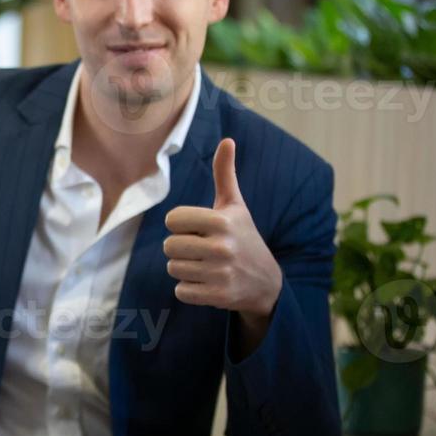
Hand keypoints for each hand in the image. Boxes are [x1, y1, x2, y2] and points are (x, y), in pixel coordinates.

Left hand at [163, 138, 281, 323]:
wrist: (266, 282)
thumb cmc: (243, 236)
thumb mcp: (235, 206)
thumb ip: (225, 174)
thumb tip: (227, 140)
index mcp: (222, 221)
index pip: (172, 220)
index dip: (180, 224)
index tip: (196, 228)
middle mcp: (222, 247)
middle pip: (169, 246)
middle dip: (180, 248)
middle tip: (201, 250)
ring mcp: (221, 273)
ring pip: (173, 268)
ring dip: (184, 268)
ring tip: (205, 266)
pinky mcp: (218, 296)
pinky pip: (180, 291)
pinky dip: (189, 289)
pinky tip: (207, 282)